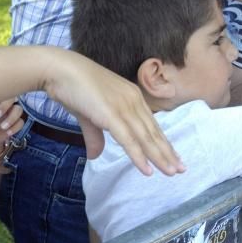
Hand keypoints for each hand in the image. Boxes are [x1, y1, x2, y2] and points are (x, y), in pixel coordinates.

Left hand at [0, 100, 24, 157]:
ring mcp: (9, 114)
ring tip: (2, 127)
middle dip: (5, 105)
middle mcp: (1, 105)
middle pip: (11, 97)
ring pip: (18, 109)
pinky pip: (20, 122)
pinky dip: (15, 127)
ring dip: (12, 117)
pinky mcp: (15, 124)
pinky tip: (7, 133)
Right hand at [42, 49, 183, 175]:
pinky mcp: (111, 114)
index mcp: (132, 97)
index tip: (174, 157)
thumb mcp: (89, 115)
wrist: (60, 70)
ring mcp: (124, 107)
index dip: (163, 142)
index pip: (151, 124)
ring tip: (171, 172)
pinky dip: (139, 156)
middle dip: (168, 152)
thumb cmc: (74, 88)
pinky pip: (128, 140)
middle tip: (181, 170)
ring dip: (159, 157)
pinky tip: (147, 170)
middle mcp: (133, 101)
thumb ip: (96, 136)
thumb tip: (96, 156)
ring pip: (145, 138)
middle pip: (153, 132)